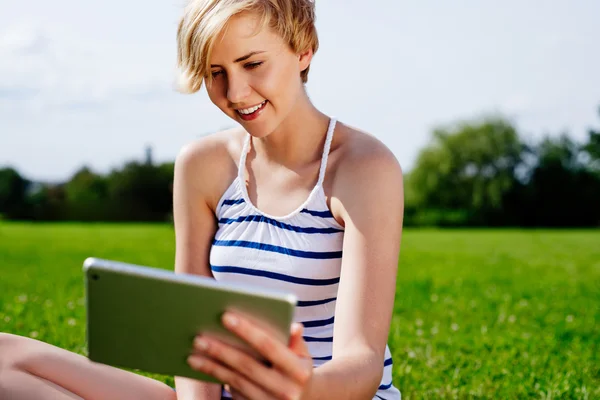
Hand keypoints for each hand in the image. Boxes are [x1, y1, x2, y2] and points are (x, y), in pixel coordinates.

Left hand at [188, 312, 312, 399]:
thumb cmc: (298, 367)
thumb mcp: (303, 353)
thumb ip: (296, 340)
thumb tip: (295, 327)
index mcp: (298, 371)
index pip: (268, 346)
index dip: (247, 331)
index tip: (225, 316)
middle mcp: (285, 390)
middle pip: (246, 366)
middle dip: (220, 350)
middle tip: (198, 337)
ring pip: (235, 381)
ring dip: (212, 366)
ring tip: (193, 353)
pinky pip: (233, 393)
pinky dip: (217, 378)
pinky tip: (202, 366)